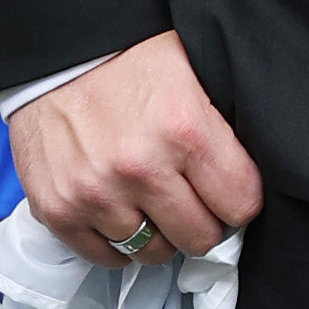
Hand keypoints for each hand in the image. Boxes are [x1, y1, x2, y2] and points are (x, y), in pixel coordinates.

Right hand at [8, 30, 262, 266]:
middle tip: (190, 199)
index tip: (227, 191)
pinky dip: (116, 241)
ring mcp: (96, 193)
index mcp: (185, 130)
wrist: (55, 52)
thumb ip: (223, 130)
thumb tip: (253, 179)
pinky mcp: (58, 209)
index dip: (238, 200)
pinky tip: (120, 212)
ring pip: (154, 252)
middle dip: (202, 221)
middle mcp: (140, 167)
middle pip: (200, 238)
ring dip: (157, 233)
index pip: (241, 205)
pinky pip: (105, 256)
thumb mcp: (195, 75)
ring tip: (151, 202)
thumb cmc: (130, 60)